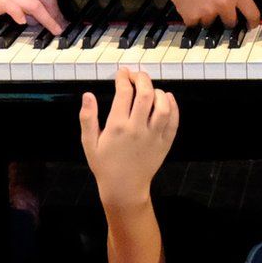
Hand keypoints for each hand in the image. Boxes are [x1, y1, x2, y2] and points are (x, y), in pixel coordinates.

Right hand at [0, 0, 64, 32]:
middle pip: (48, 0)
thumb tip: (30, 17)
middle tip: (61, 29)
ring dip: (49, 20)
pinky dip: (22, 16)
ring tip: (54, 31)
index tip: (61, 20)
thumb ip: (19, 1)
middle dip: (58, 16)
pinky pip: (15, 7)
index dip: (57, 10)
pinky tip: (23, 23)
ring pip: (37, 5)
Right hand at [81, 69, 176, 201]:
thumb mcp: (89, 143)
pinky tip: (166, 99)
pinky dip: (173, 106)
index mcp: (117, 126)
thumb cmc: (105, 165)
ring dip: (158, 92)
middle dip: (142, 78)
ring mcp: (153, 136)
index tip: (122, 74)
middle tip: (136, 76)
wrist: (124, 188)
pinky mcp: (165, 143)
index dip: (123, 78)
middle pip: (146, 94)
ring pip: (163, 106)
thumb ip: (87, 118)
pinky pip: (174, 121)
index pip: (124, 92)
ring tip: (150, 90)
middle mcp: (137, 129)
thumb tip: (87, 95)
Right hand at [157, 0, 259, 27]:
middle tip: (216, 7)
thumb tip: (241, 5)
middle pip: (230, 23)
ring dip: (206, 17)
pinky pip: (194, 23)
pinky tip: (190, 2)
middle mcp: (224, 4)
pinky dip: (192, 16)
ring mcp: (208, 12)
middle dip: (225, 19)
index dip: (252, 23)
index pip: (252, 14)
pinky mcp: (192, 17)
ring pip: (211, 24)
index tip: (249, 26)